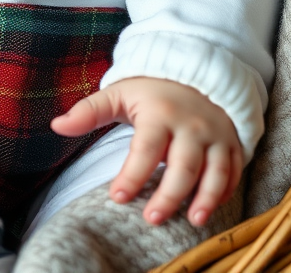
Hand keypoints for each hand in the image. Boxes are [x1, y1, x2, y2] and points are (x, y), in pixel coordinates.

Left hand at [51, 76, 241, 226]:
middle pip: (183, 165)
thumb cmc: (151, 88)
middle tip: (151, 218)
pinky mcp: (232, 141)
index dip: (132, 174)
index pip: (145, 148)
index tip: (117, 196)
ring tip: (193, 220)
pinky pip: (234, 170)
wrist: (194, 68)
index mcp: (160, 112)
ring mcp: (215, 133)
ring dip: (206, 197)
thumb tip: (57, 125)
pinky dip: (226, 191)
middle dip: (169, 194)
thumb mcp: (119, 93)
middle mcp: (191, 124)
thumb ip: (89, 111)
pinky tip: (211, 206)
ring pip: (215, 170)